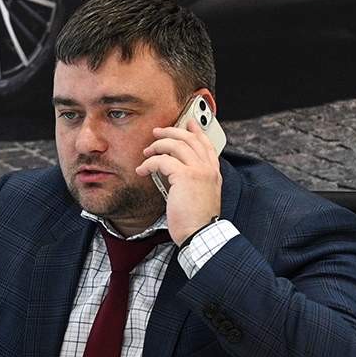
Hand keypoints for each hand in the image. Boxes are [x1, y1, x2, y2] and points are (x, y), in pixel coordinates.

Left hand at [135, 119, 221, 245]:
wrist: (200, 234)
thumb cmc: (196, 221)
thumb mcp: (199, 196)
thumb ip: (193, 182)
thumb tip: (175, 173)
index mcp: (213, 173)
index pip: (206, 144)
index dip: (197, 131)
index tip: (189, 122)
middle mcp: (208, 168)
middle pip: (190, 139)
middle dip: (172, 131)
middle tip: (157, 132)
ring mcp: (198, 170)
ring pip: (176, 144)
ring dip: (158, 145)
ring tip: (147, 151)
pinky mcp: (185, 176)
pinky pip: (162, 160)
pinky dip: (149, 163)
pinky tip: (142, 170)